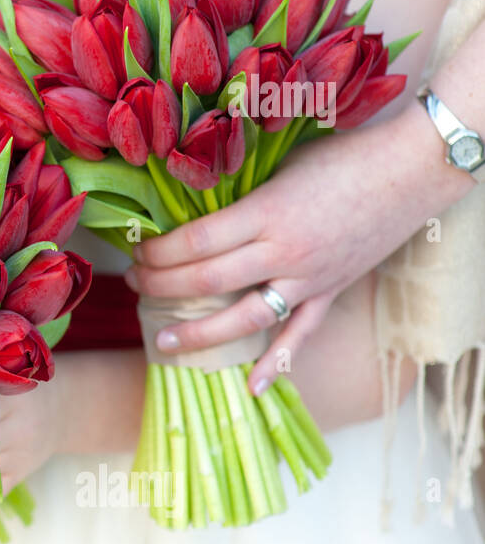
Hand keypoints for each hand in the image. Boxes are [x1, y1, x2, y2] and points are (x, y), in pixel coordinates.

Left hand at [126, 111, 464, 393]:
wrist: (410, 169)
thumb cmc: (341, 156)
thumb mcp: (277, 163)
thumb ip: (237, 191)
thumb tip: (183, 202)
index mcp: (266, 213)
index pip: (195, 243)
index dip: (157, 253)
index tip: (136, 253)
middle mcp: (284, 252)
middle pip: (208, 282)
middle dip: (161, 287)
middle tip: (133, 284)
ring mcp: (309, 279)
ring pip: (244, 318)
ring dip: (198, 333)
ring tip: (162, 340)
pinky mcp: (330, 292)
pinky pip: (299, 336)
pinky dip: (275, 365)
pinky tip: (250, 387)